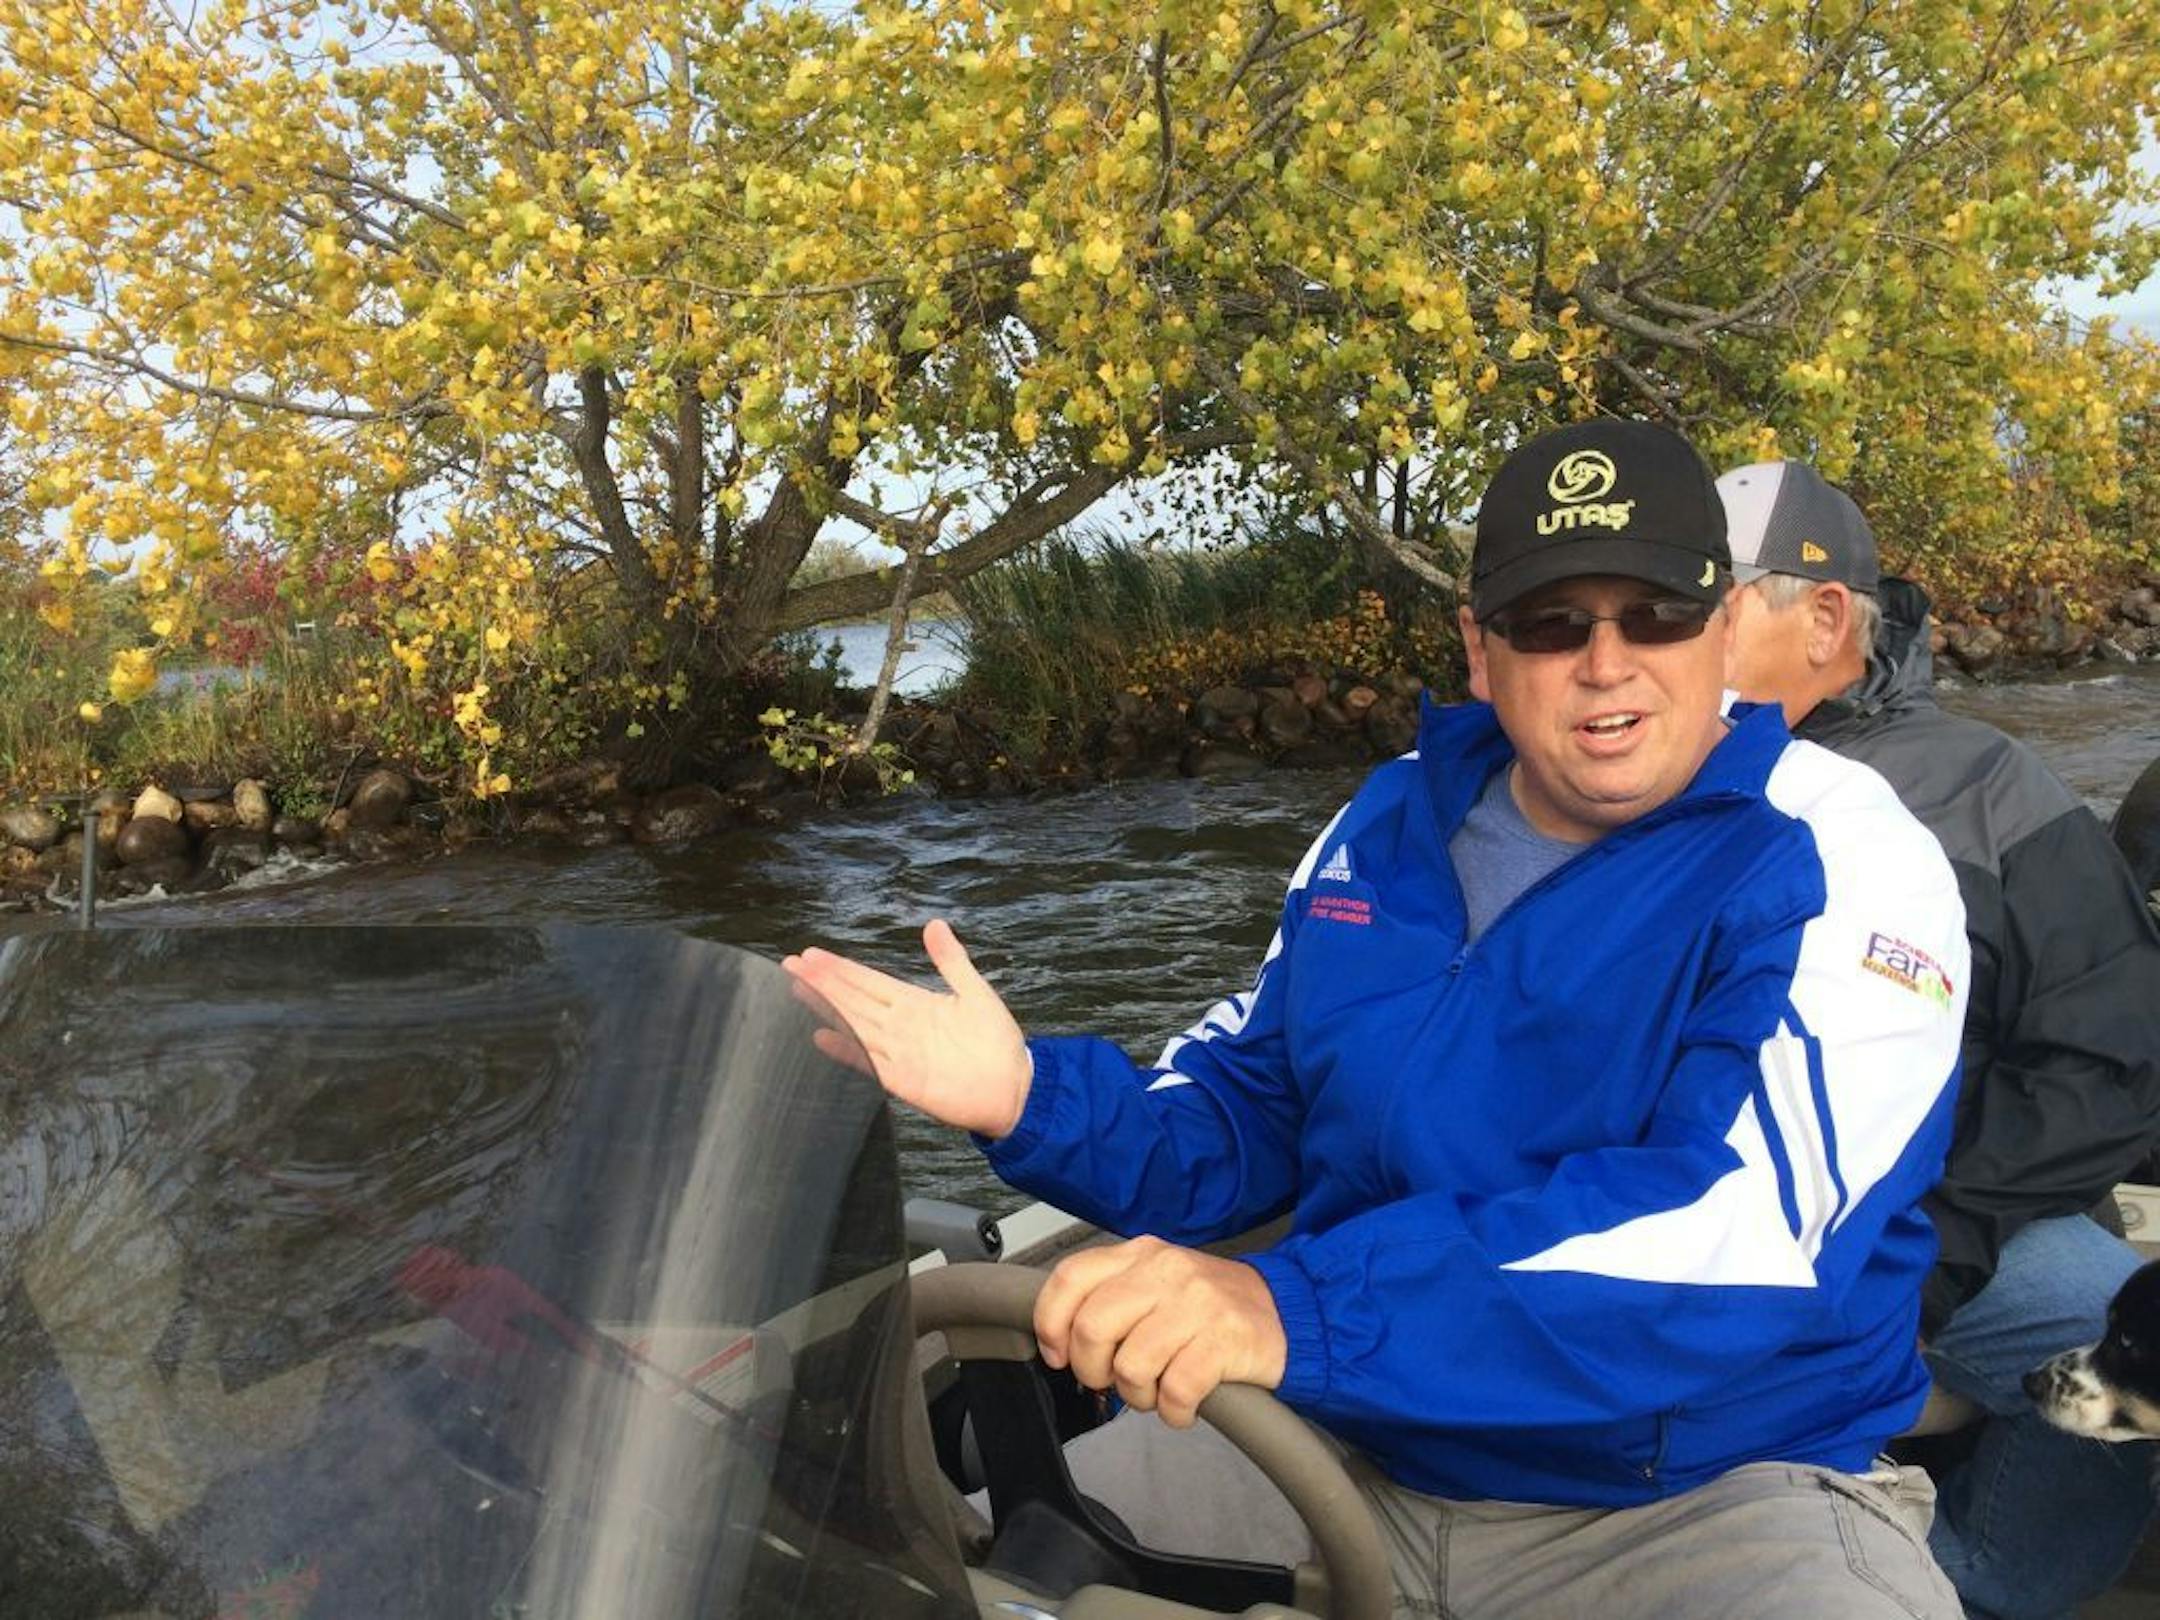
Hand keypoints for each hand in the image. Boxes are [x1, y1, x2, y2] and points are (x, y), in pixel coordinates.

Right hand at [782, 919, 1032, 1138]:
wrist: (1013, 1087)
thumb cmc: (997, 1042)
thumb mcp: (975, 992)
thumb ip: (951, 961)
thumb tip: (934, 924)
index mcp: (913, 1004)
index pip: (868, 981)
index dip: (840, 968)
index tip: (811, 954)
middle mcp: (899, 1026)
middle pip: (853, 999)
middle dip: (822, 981)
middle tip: (789, 964)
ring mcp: (899, 1053)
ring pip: (855, 1025)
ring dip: (827, 1008)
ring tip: (796, 989)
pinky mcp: (905, 1081)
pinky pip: (870, 1063)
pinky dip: (847, 1050)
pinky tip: (822, 1036)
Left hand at [1034, 1236, 1287, 1428]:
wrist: (1285, 1314)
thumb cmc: (1208, 1308)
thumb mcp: (1156, 1283)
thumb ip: (1109, 1298)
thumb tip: (1059, 1342)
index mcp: (1140, 1254)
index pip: (1070, 1277)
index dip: (1051, 1323)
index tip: (1058, 1355)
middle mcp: (1165, 1270)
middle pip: (1092, 1327)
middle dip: (1092, 1370)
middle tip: (1113, 1382)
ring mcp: (1197, 1303)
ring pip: (1131, 1365)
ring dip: (1138, 1396)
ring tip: (1158, 1391)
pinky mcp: (1224, 1340)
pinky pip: (1175, 1391)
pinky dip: (1174, 1412)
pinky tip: (1185, 1405)